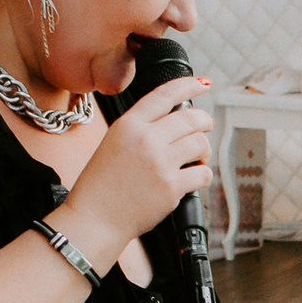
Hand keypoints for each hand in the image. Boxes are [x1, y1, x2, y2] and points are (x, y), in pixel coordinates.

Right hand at [66, 74, 212, 246]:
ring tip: (197, 158)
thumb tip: (175, 122)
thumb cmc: (101, 185)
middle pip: (191, 119)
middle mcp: (146, 139)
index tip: (203, 84)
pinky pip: (203, 173)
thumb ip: (141, 129)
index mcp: (129, 124)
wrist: (95, 218)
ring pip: (200, 144)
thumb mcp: (113, 142)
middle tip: (206, 127)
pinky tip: (194, 178)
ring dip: (204, 150)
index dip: (189, 85)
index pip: (165, 94)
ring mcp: (160, 163)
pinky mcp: (171, 187)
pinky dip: (202, 175)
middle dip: (205, 121)